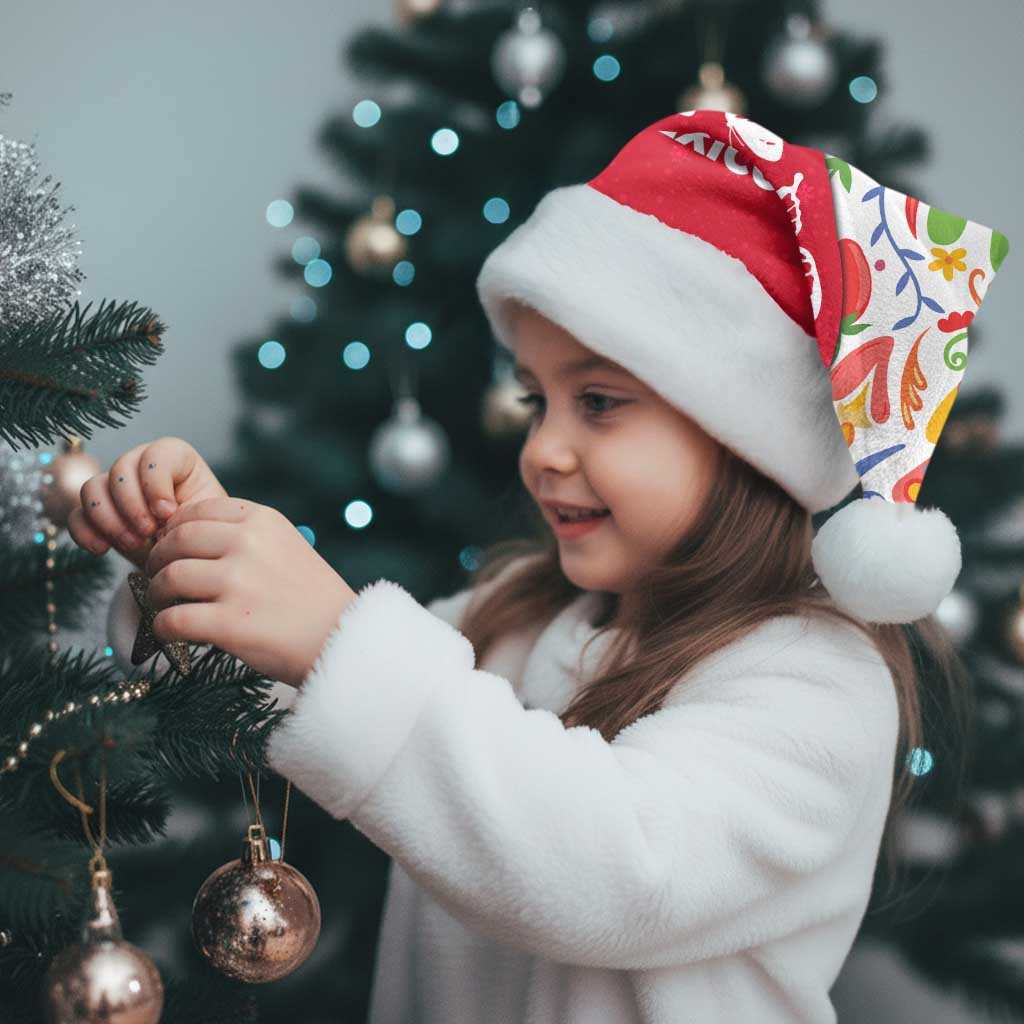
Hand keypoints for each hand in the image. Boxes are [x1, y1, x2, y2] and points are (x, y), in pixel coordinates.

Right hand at [67, 437, 227, 570]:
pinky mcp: (97, 514)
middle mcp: (141, 466)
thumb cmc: (203, 534)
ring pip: (92, 488)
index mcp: (176, 459)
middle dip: (132, 505)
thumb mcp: (206, 519)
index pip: (156, 454)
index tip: (168, 513)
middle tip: (148, 533)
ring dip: (109, 519)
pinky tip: (102, 549)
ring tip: (133, 544)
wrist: (188, 559)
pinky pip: (76, 515)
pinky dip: (85, 532)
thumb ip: (189, 510)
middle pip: (120, 469)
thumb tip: (163, 515)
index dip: (156, 483)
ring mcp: (115, 488)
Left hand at [142, 496, 357, 687]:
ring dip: (157, 594)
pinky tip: (170, 632)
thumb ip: (245, 536)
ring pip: (169, 578)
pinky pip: (172, 620)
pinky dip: (163, 628)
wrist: (342, 640)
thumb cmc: (312, 598)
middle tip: (157, 577)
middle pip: (176, 541)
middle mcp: (248, 544)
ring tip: (165, 605)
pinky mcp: (229, 623)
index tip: (172, 548)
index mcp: (263, 520)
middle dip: (158, 560)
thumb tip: (184, 538)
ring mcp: (238, 583)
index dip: (174, 530)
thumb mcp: (287, 546)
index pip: (197, 511)